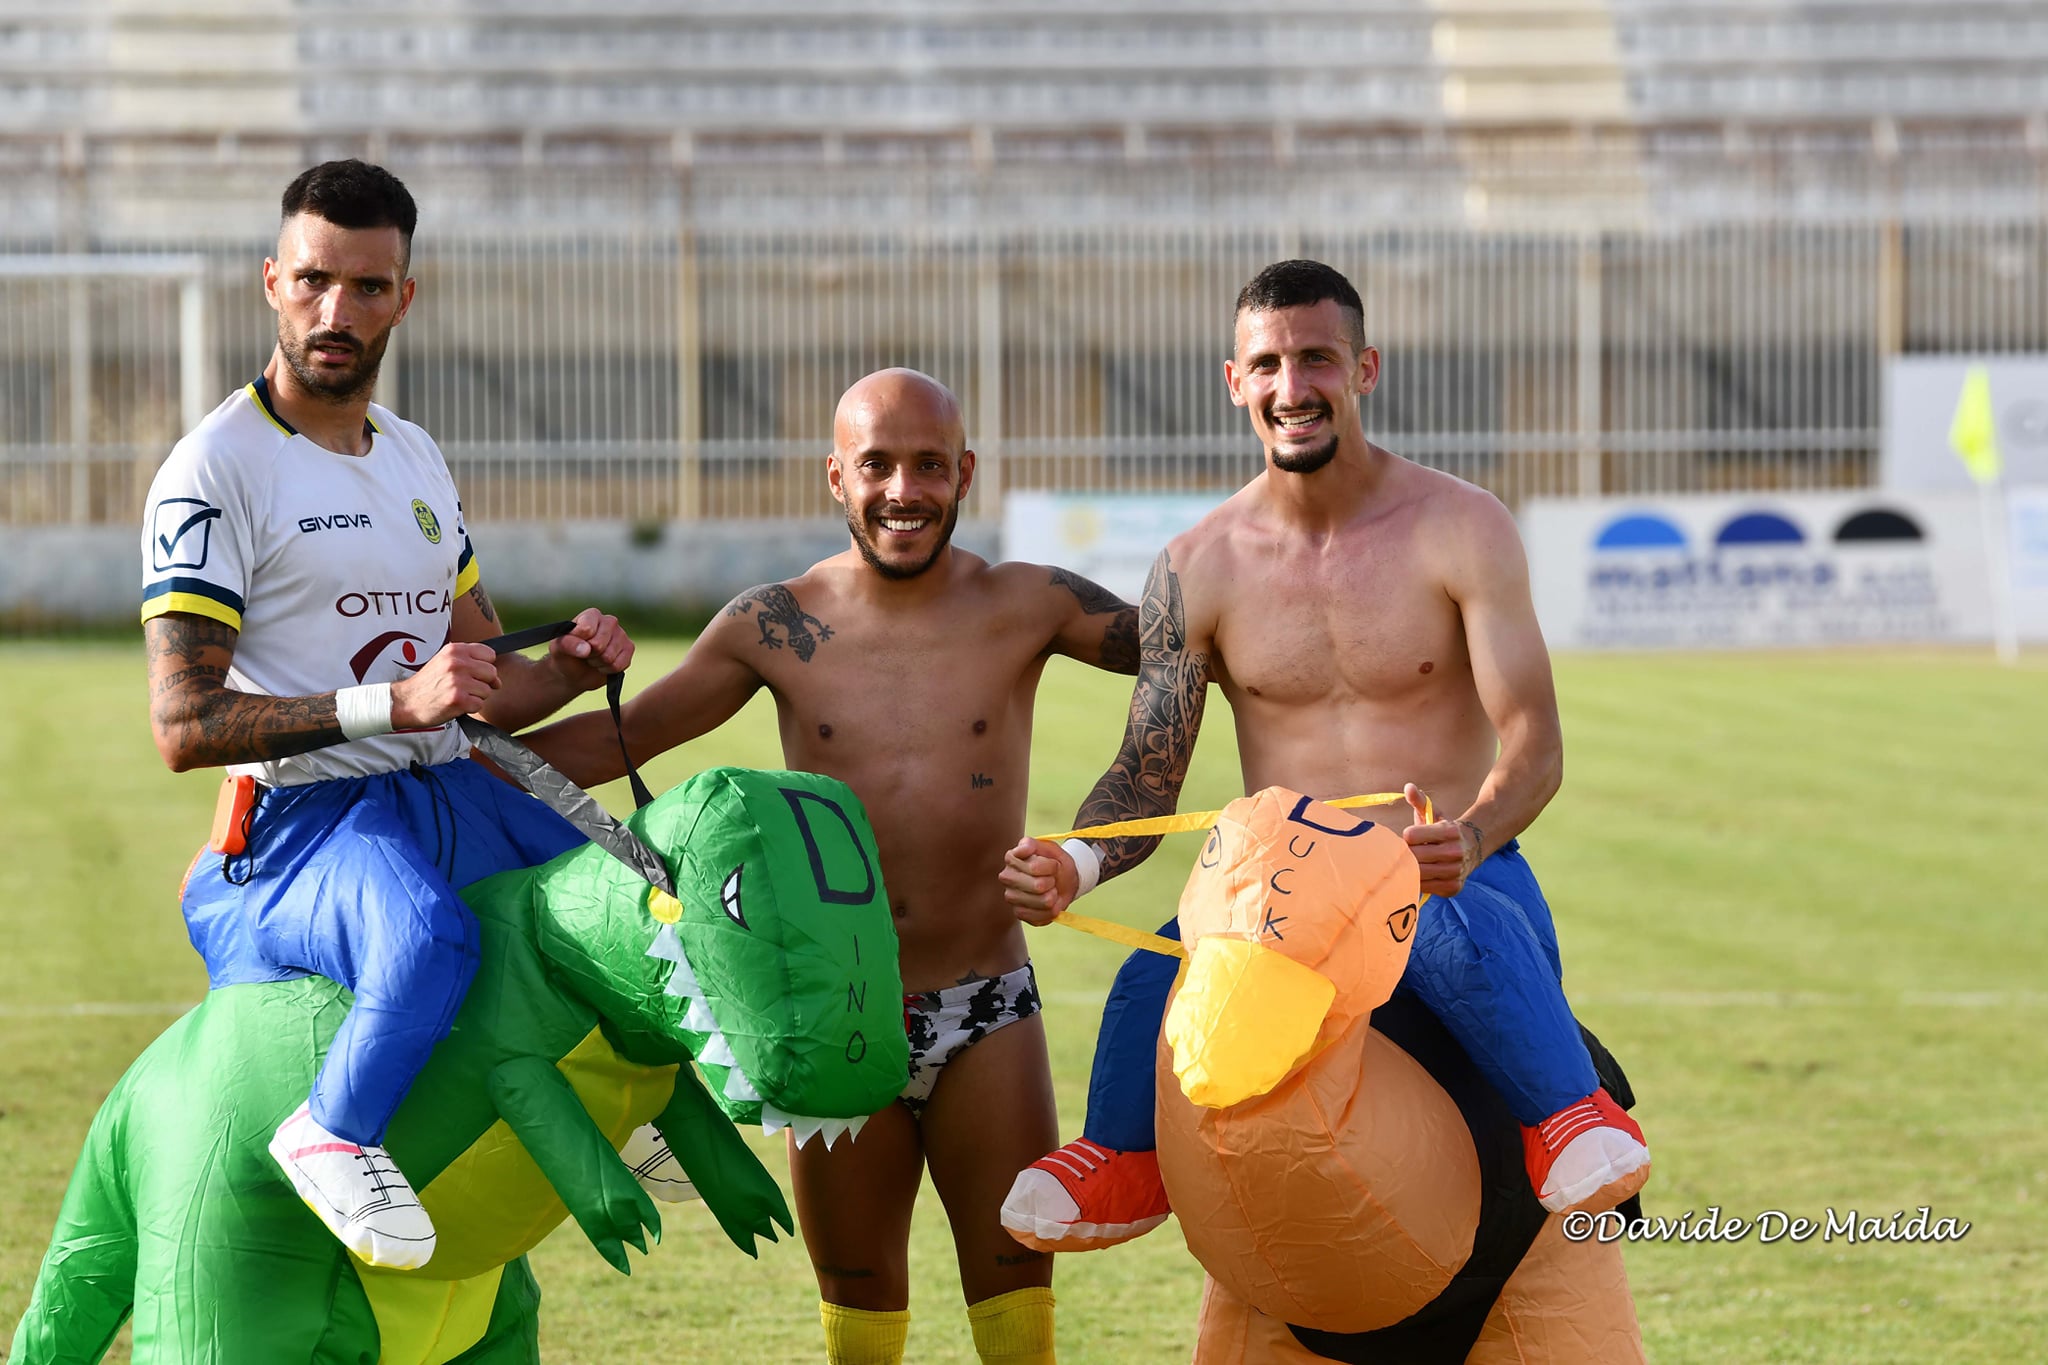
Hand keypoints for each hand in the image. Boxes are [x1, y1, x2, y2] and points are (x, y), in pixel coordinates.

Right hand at [390, 641, 498, 727]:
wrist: (406, 702)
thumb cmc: (428, 683)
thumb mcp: (444, 661)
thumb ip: (470, 661)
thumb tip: (498, 679)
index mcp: (455, 650)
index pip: (489, 654)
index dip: (485, 666)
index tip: (475, 674)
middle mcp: (457, 663)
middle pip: (492, 672)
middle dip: (484, 683)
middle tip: (466, 688)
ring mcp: (458, 681)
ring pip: (487, 690)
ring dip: (476, 697)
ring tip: (458, 695)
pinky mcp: (458, 699)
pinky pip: (479, 704)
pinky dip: (470, 708)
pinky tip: (456, 704)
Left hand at [547, 607, 634, 690]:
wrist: (574, 673)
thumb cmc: (565, 655)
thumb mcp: (558, 648)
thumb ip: (568, 644)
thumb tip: (587, 649)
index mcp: (592, 615)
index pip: (587, 630)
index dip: (578, 643)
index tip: (574, 644)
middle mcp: (609, 621)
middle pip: (599, 644)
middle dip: (589, 655)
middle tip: (584, 654)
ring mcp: (621, 635)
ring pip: (609, 657)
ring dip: (597, 663)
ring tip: (593, 659)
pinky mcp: (629, 650)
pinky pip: (618, 665)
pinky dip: (607, 670)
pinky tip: (603, 665)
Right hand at [999, 837, 1078, 924]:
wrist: (1064, 880)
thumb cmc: (1054, 862)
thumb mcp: (1048, 848)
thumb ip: (1034, 844)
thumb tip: (1023, 847)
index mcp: (1011, 858)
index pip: (1035, 867)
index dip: (1051, 867)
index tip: (1052, 864)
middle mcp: (1007, 877)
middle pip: (1038, 886)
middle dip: (1052, 881)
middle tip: (1051, 878)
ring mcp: (1011, 896)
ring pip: (1043, 902)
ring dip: (1054, 896)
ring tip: (1050, 890)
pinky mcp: (1019, 913)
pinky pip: (1043, 916)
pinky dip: (1053, 910)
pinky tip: (1050, 903)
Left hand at [1401, 782, 1480, 898]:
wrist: (1472, 848)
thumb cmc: (1444, 829)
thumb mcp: (1434, 813)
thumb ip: (1420, 801)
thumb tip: (1408, 787)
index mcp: (1449, 831)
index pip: (1411, 835)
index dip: (1406, 836)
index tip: (1409, 837)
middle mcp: (1455, 852)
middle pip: (1413, 856)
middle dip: (1404, 854)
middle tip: (1403, 853)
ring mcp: (1455, 872)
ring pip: (1418, 874)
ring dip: (1409, 869)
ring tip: (1409, 863)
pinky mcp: (1453, 887)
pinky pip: (1425, 888)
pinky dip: (1418, 882)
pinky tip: (1420, 875)